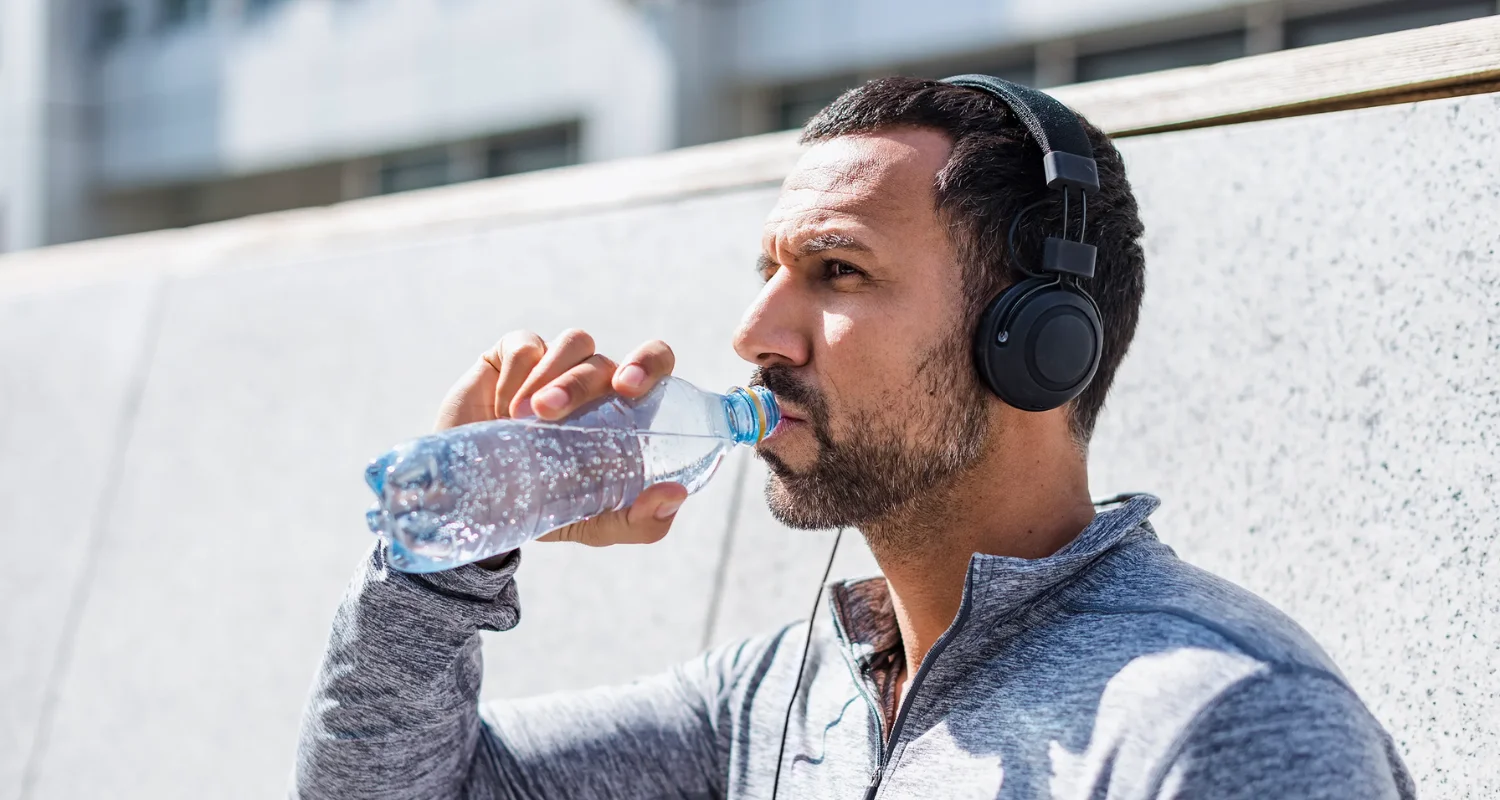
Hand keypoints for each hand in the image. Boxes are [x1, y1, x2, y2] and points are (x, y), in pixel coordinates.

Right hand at [434, 329, 687, 554]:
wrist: (479, 503)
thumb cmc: (548, 506)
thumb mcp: (596, 525)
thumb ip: (641, 521)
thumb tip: (676, 495)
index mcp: (625, 410)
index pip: (654, 364)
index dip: (649, 362)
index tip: (628, 388)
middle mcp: (596, 381)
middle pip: (608, 358)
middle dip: (584, 379)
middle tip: (554, 409)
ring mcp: (556, 363)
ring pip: (571, 346)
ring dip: (549, 380)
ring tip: (522, 419)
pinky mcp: (514, 354)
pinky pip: (526, 346)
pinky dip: (516, 375)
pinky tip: (502, 409)